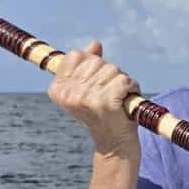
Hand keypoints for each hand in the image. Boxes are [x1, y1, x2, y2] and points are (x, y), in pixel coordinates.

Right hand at [48, 41, 140, 159]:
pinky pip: (124, 80)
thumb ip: (88, 64)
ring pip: (113, 69)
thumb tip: (95, 44)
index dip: (91, 66)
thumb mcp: (88, 87)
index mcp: (57, 88)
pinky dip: (131, 88)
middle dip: (108, 74)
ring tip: (117, 100)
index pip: (76, 55)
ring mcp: (85, 97)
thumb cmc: (101, 113)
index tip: (93, 86)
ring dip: (121, 82)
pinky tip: (125, 101)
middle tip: (108, 95)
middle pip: (96, 61)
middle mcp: (68, 93)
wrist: (113, 144)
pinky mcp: (105, 102)